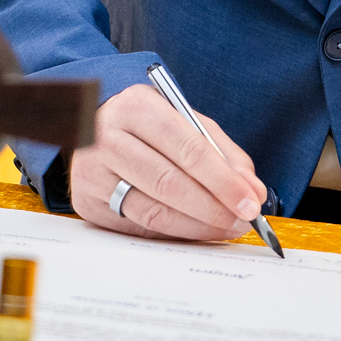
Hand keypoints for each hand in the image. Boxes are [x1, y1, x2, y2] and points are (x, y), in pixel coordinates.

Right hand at [69, 83, 265, 242]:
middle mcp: (107, 137)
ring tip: (225, 227)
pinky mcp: (87, 203)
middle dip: (214, 208)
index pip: (187, 148)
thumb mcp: (183, 120)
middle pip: (170, 184)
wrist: (91, 127)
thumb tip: (252, 190)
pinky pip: (139, 227)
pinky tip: (196, 230)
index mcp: (136, 107)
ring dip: (198, 226)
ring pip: (154, 212)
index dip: (223, 180)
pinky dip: (174, 233)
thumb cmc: (147, 125)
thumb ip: (221, 152)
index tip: (250, 201)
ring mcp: (92, 173)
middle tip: (242, 220)